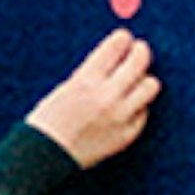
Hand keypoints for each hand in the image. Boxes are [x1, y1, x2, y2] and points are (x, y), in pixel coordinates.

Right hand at [27, 27, 159, 165]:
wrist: (44, 157)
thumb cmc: (48, 121)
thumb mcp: (67, 87)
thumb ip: (93, 73)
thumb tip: (115, 60)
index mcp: (87, 79)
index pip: (116, 46)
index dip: (123, 39)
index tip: (124, 38)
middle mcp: (107, 96)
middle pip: (139, 62)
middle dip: (140, 52)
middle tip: (139, 51)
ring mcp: (119, 117)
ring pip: (150, 86)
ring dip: (143, 80)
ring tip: (136, 81)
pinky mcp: (125, 136)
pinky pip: (144, 114)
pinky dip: (138, 108)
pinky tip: (129, 107)